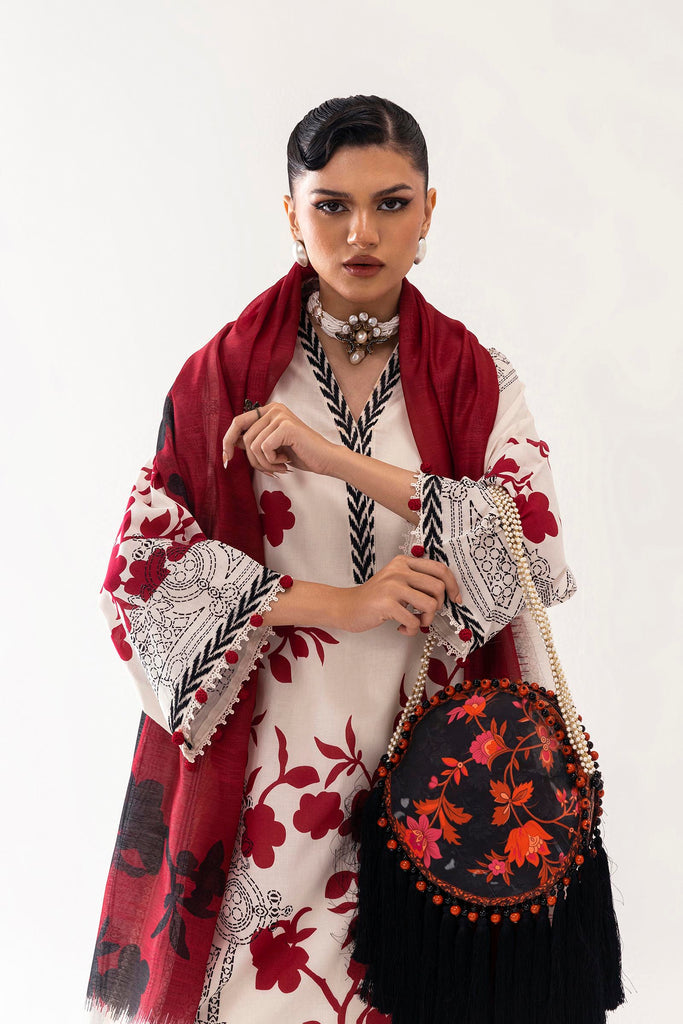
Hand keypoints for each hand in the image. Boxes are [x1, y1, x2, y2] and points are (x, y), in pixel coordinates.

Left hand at [222, 403, 337, 476]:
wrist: (325, 459)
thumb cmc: (300, 454)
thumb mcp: (272, 446)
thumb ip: (254, 440)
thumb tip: (229, 442)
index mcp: (269, 410)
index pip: (237, 422)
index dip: (227, 441)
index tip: (226, 459)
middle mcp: (273, 409)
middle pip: (244, 438)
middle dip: (254, 460)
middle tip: (270, 469)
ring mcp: (280, 416)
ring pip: (253, 446)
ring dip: (265, 463)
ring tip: (280, 464)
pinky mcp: (285, 426)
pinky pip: (264, 448)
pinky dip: (273, 460)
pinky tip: (287, 460)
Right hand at [336, 554, 461, 635]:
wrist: (346, 607)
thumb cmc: (376, 598)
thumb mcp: (396, 580)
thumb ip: (417, 580)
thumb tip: (447, 593)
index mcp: (404, 562)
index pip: (440, 569)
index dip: (453, 585)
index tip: (455, 599)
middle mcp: (399, 570)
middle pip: (438, 588)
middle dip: (438, 607)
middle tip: (425, 614)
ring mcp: (392, 586)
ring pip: (430, 604)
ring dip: (426, 619)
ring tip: (415, 622)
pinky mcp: (386, 604)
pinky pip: (414, 621)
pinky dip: (411, 630)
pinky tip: (400, 628)